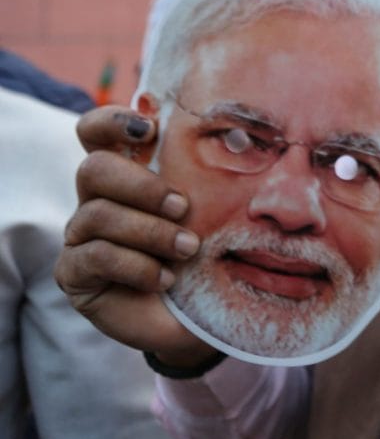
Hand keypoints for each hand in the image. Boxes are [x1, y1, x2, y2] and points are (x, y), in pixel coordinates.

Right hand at [54, 107, 218, 366]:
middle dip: (142, 186)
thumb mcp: (216, 212)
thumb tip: (246, 137)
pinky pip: (94, 256)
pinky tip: (166, 279)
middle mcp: (98, 198)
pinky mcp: (75, 273)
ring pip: (97, 214)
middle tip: (183, 207)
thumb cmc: (210, 254)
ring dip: (151, 232)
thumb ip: (213, 176)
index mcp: (128, 172)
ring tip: (189, 250)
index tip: (151, 130)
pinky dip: (137, 266)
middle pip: (94, 169)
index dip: (113, 122)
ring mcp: (82, 235)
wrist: (201, 316)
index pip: (97, 131)